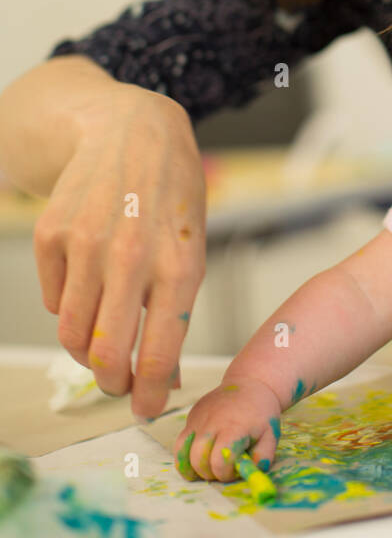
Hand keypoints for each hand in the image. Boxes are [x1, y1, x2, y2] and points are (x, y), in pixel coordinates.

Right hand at [33, 86, 206, 420]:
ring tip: (103, 341)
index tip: (147, 408)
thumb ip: (176, 310)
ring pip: (73, 334)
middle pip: (106, 354)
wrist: (134, 130)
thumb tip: (165, 378)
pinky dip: (69, 307)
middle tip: (119, 384)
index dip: (150, 392)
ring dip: (87, 351)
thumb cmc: (171, 195)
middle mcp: (131, 255)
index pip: (159, 352)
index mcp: (179, 263)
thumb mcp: (193, 246)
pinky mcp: (52, 233)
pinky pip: (54, 300)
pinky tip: (89, 284)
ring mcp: (86, 243)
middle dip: (112, 382)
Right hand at [173, 376, 281, 481]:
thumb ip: (262, 458)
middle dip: (207, 473)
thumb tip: (249, 474)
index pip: (219, 461)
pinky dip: (185, 455)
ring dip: (190, 468)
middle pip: (197, 459)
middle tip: (220, 471)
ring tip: (202, 470)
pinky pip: (181, 441)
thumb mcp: (270, 435)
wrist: (249, 384)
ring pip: (181, 451)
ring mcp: (198, 418)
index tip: (234, 471)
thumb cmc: (261, 413)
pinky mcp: (191, 417)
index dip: (225, 474)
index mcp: (234, 428)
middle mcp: (212, 422)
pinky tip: (198, 458)